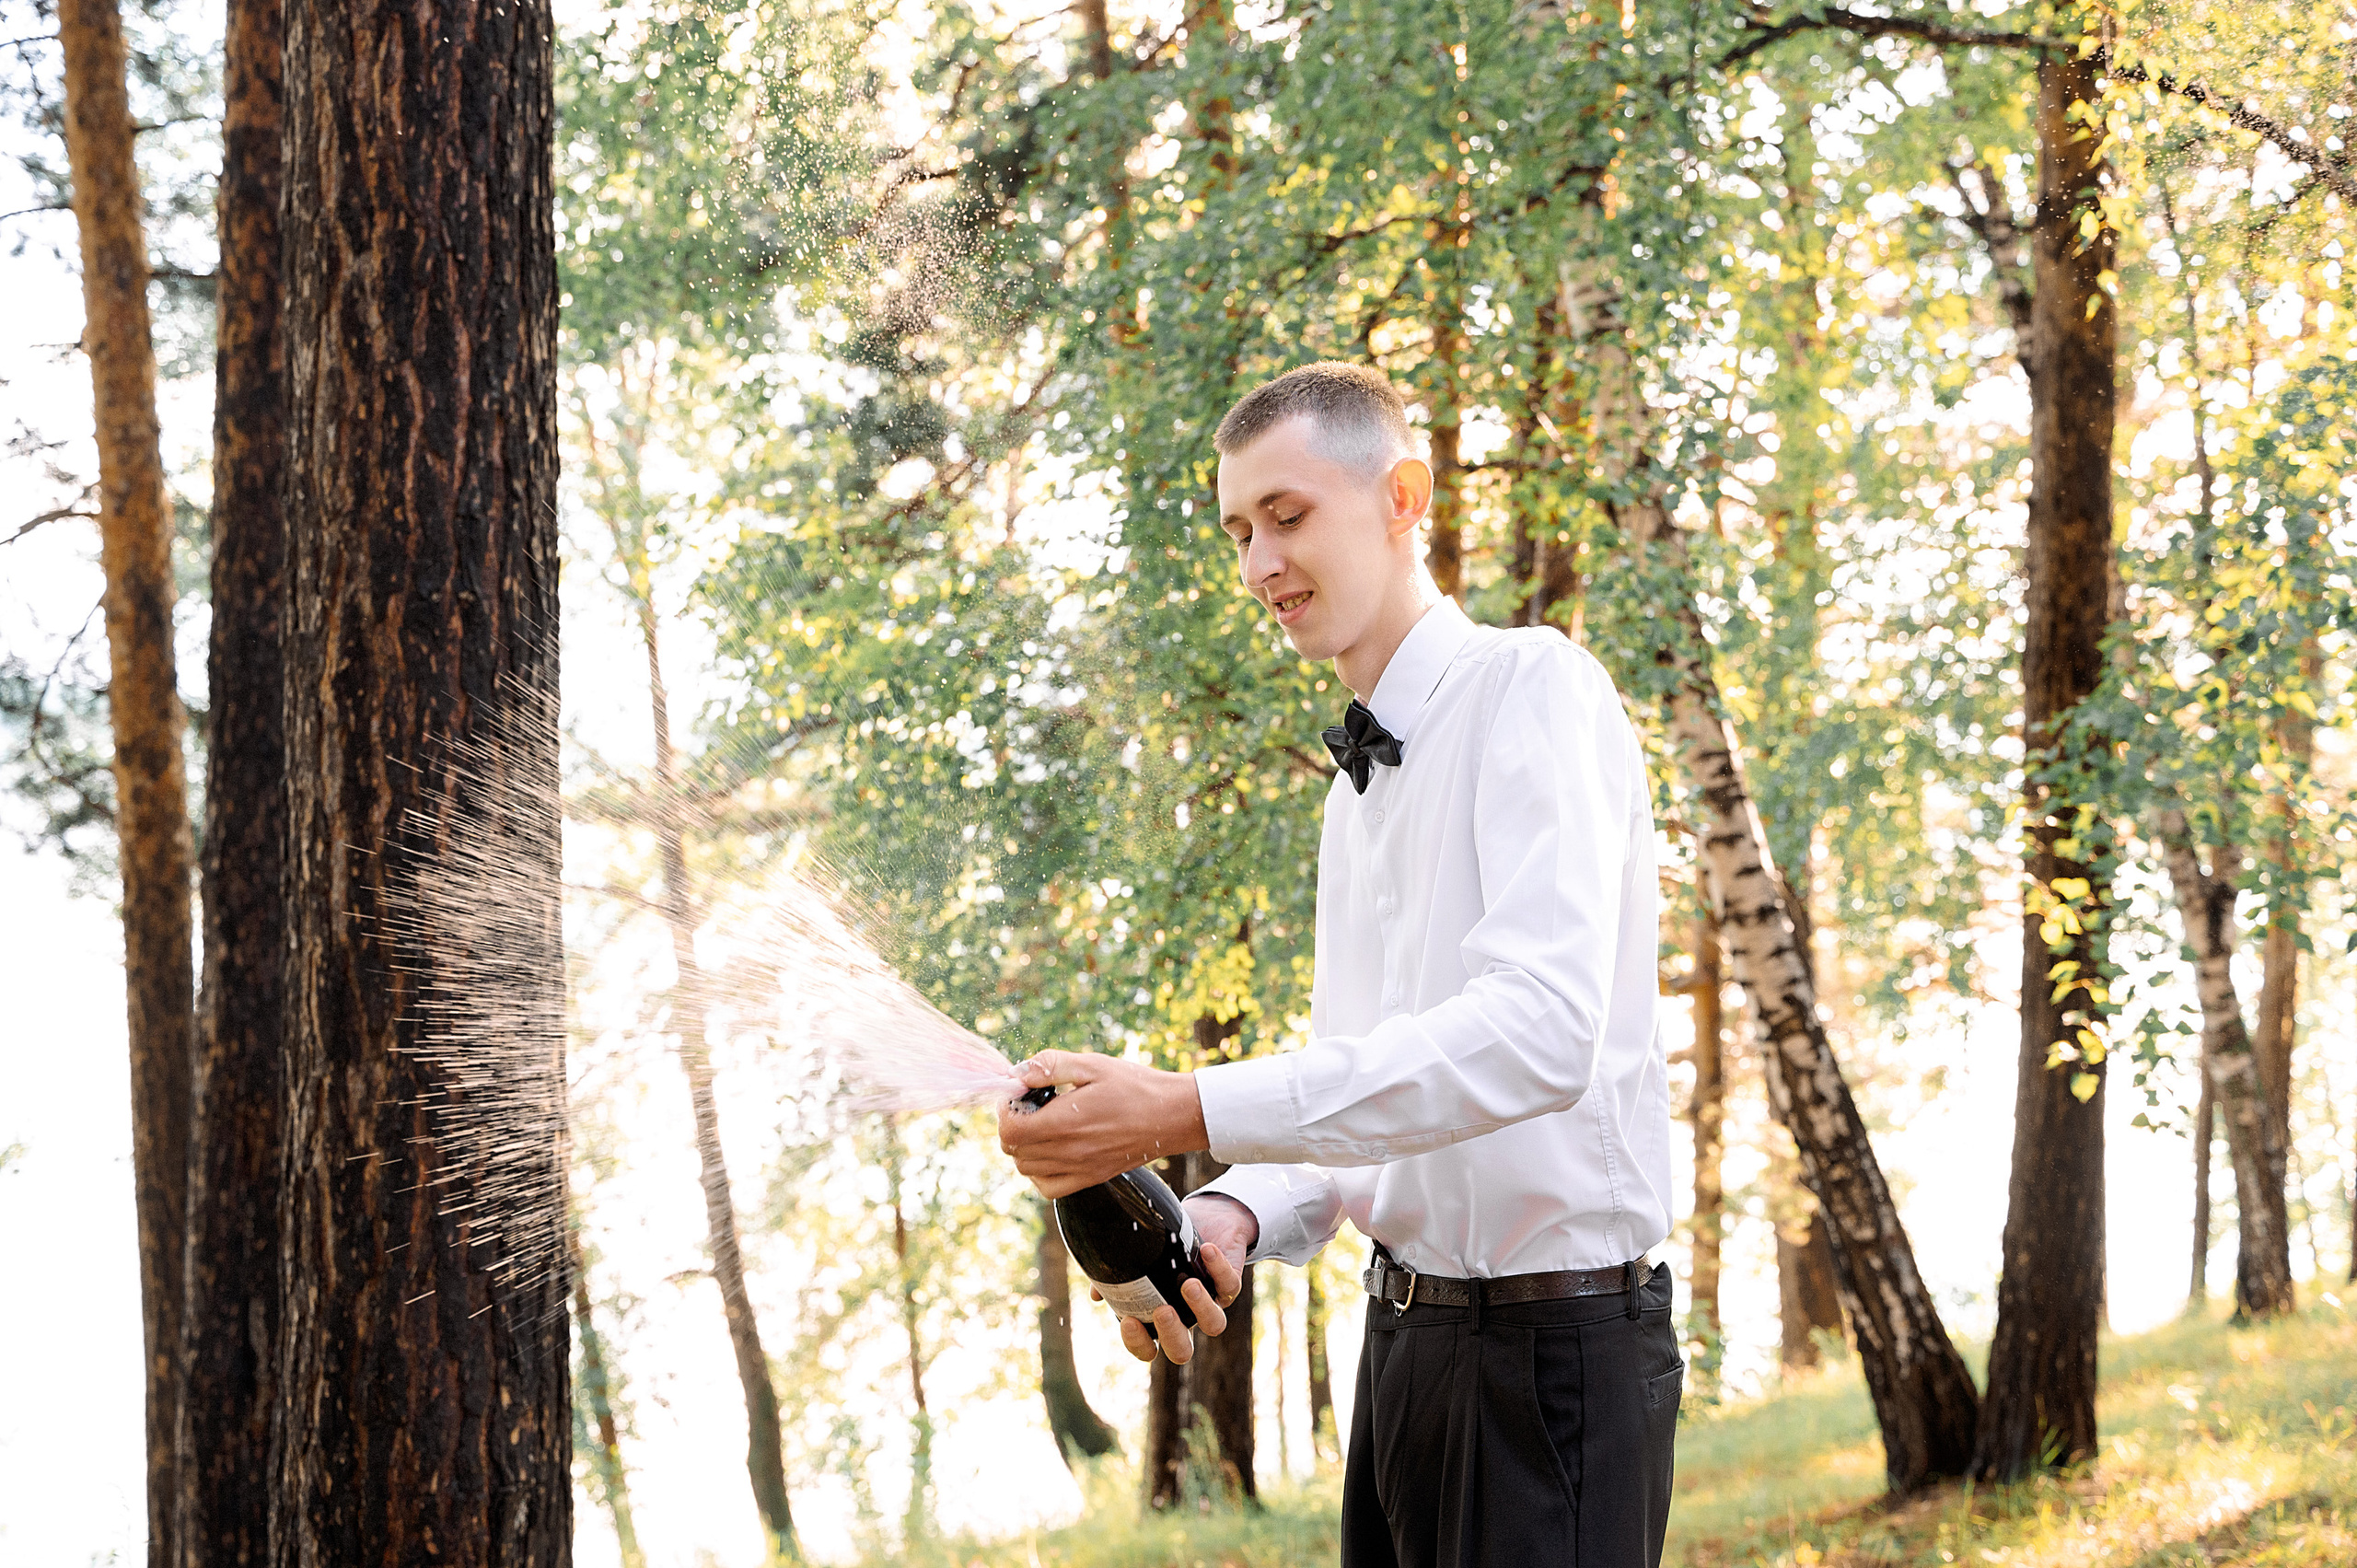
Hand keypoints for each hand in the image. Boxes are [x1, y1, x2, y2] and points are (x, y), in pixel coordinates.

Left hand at [995, 1049, 1208, 1197]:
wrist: (1172, 1115)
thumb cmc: (1134, 1085)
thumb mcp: (1092, 1064)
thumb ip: (1050, 1065)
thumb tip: (1016, 1073)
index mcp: (1066, 1121)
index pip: (1010, 1132)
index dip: (1004, 1112)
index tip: (1016, 1096)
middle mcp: (1070, 1151)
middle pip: (1014, 1151)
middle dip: (1013, 1126)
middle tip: (1029, 1106)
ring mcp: (1080, 1168)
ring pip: (1027, 1170)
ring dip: (1024, 1148)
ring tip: (1041, 1125)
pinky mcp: (1091, 1178)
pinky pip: (1049, 1188)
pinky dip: (1040, 1173)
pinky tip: (1052, 1150)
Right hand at [1097, 1195, 1257, 1364]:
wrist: (1208, 1219)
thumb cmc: (1168, 1242)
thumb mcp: (1141, 1255)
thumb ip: (1118, 1276)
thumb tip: (1097, 1294)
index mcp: (1160, 1319)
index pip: (1148, 1349)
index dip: (1138, 1344)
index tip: (1128, 1319)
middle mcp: (1186, 1317)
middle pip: (1182, 1351)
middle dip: (1172, 1335)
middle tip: (1162, 1310)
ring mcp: (1210, 1303)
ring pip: (1215, 1325)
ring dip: (1201, 1308)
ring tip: (1188, 1284)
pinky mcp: (1230, 1283)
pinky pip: (1230, 1285)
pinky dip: (1219, 1269)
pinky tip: (1205, 1250)